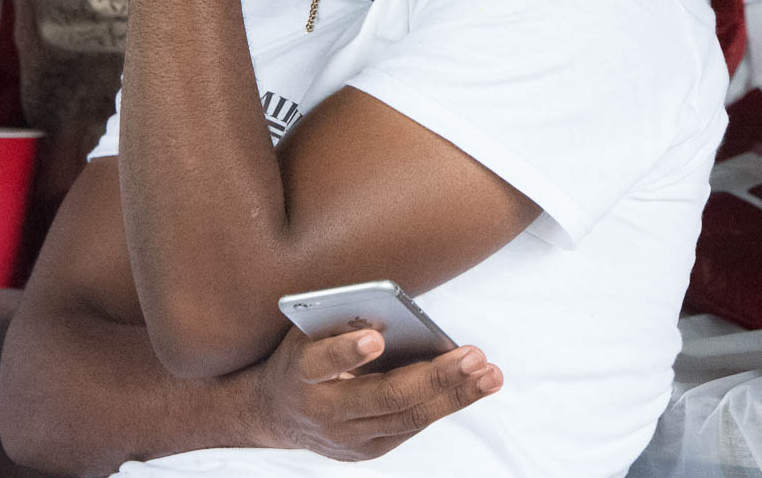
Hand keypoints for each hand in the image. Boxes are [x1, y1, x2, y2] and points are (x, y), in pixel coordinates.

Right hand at [249, 328, 502, 461]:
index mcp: (300, 372)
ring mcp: (347, 439)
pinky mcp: (366, 451)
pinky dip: (444, 405)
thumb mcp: (304, 332)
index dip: (347, 352)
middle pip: (383, 397)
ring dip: (454, 396)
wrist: (271, 413)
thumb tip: (388, 310)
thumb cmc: (299, 357)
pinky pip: (411, 427)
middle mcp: (323, 412)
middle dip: (433, 377)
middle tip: (474, 356)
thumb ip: (338, 322)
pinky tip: (474, 386)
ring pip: (408, 418)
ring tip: (489, 374)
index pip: (321, 362)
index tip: (375, 338)